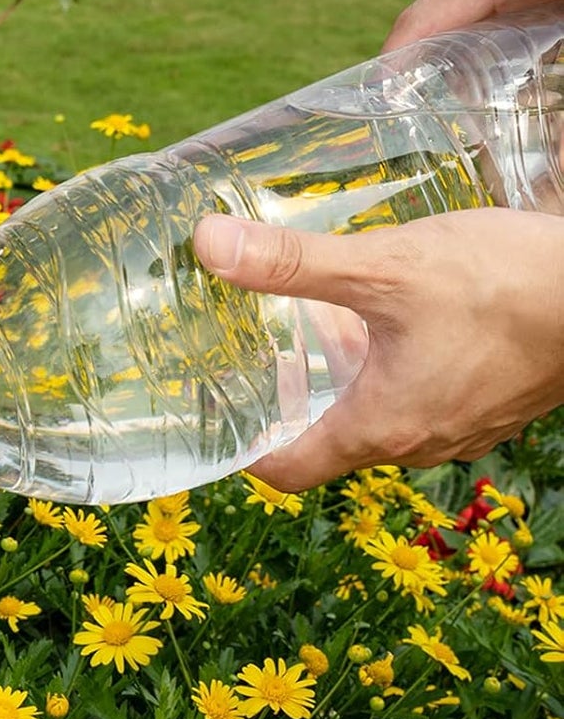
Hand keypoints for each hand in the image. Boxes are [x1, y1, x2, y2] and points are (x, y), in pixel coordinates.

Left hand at [191, 209, 563, 491]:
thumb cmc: (507, 286)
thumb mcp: (386, 266)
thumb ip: (293, 263)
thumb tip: (210, 247)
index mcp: (378, 429)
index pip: (288, 471)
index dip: (247, 452)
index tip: (223, 420)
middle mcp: (416, 445)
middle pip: (330, 444)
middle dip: (296, 406)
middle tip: (267, 363)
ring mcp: (462, 431)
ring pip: (382, 421)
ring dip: (350, 386)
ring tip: (328, 331)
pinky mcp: (495, 407)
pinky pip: (429, 404)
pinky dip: (400, 376)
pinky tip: (404, 325)